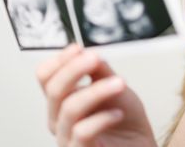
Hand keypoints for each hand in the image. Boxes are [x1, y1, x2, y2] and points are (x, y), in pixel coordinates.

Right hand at [36, 44, 156, 146]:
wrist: (139, 146)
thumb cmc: (125, 121)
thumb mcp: (116, 87)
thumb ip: (101, 71)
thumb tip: (89, 53)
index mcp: (63, 100)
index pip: (46, 76)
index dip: (60, 60)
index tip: (78, 48)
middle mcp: (60, 120)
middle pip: (53, 90)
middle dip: (74, 69)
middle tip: (95, 58)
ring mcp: (67, 138)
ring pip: (70, 109)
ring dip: (96, 91)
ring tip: (119, 83)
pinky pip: (82, 133)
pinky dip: (102, 119)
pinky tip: (118, 113)